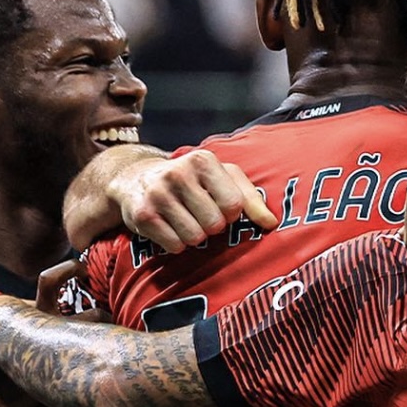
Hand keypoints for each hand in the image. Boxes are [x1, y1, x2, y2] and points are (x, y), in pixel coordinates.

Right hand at [77, 149, 276, 253]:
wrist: (135, 178)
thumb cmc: (191, 180)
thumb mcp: (222, 178)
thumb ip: (250, 198)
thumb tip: (271, 223)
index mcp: (203, 161)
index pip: (234, 204)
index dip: (231, 213)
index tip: (220, 206)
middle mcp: (178, 174)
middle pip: (215, 224)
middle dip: (212, 226)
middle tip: (199, 214)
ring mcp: (158, 194)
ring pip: (195, 238)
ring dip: (194, 236)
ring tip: (184, 220)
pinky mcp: (142, 215)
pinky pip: (175, 246)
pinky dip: (176, 244)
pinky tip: (170, 227)